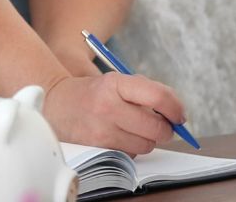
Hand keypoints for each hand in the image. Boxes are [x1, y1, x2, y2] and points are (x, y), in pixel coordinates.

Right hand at [42, 72, 188, 154]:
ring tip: (133, 128)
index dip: (175, 108)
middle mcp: (107, 107)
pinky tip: (119, 136)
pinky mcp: (98, 149)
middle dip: (166, 129)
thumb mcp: (116, 81)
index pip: (157, 96)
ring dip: (147, 139)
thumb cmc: (93, 93)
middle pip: (157, 128)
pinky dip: (131, 147)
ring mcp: (102, 131)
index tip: (179, 114)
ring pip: (146, 145)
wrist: (55, 104)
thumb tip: (177, 115)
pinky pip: (130, 154)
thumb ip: (147, 93)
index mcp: (115, 84)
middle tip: (163, 125)